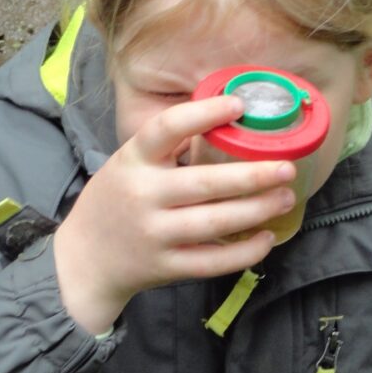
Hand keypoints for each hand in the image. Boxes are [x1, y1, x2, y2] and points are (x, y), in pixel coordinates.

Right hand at [54, 95, 296, 333]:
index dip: (204, 114)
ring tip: (286, 198)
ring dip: (257, 210)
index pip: (167, 128)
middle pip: (204, 183)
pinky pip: (212, 262)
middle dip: (252, 176)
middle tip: (286, 168)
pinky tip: (267, 238)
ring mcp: (155, 234)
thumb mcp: (128, 163)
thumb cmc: (117, 200)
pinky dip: (244, 252)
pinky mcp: (166, 267)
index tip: (239, 106)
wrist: (85, 259)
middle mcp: (143, 196)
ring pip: (215, 223)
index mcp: (133, 160)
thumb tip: (226, 117)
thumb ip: (166, 146)